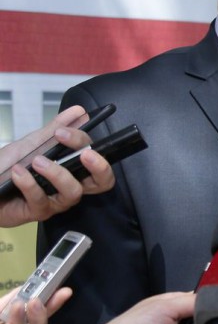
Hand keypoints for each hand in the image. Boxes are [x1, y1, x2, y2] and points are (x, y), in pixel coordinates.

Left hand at [0, 106, 114, 227]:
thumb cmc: (9, 165)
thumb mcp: (34, 142)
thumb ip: (58, 127)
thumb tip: (80, 111)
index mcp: (74, 167)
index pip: (95, 157)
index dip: (85, 143)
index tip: (63, 132)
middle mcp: (71, 184)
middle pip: (103, 182)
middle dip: (99, 167)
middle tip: (85, 154)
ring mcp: (57, 200)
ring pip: (73, 191)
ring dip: (57, 173)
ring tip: (36, 161)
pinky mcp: (40, 212)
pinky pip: (41, 199)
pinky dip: (29, 183)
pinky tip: (17, 173)